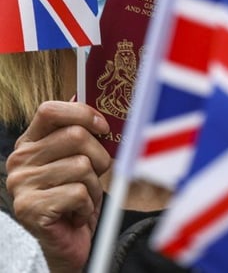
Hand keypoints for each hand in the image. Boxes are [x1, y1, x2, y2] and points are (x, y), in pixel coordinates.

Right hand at [6, 101, 111, 272]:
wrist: (70, 240)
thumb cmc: (78, 195)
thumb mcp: (82, 158)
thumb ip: (80, 130)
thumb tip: (81, 92)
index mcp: (30, 143)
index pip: (50, 110)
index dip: (82, 113)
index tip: (103, 128)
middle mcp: (19, 160)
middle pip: (75, 136)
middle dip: (99, 158)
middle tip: (94, 177)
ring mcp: (21, 184)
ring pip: (82, 166)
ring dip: (94, 186)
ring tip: (83, 198)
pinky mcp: (29, 208)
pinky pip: (78, 192)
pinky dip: (87, 205)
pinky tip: (76, 213)